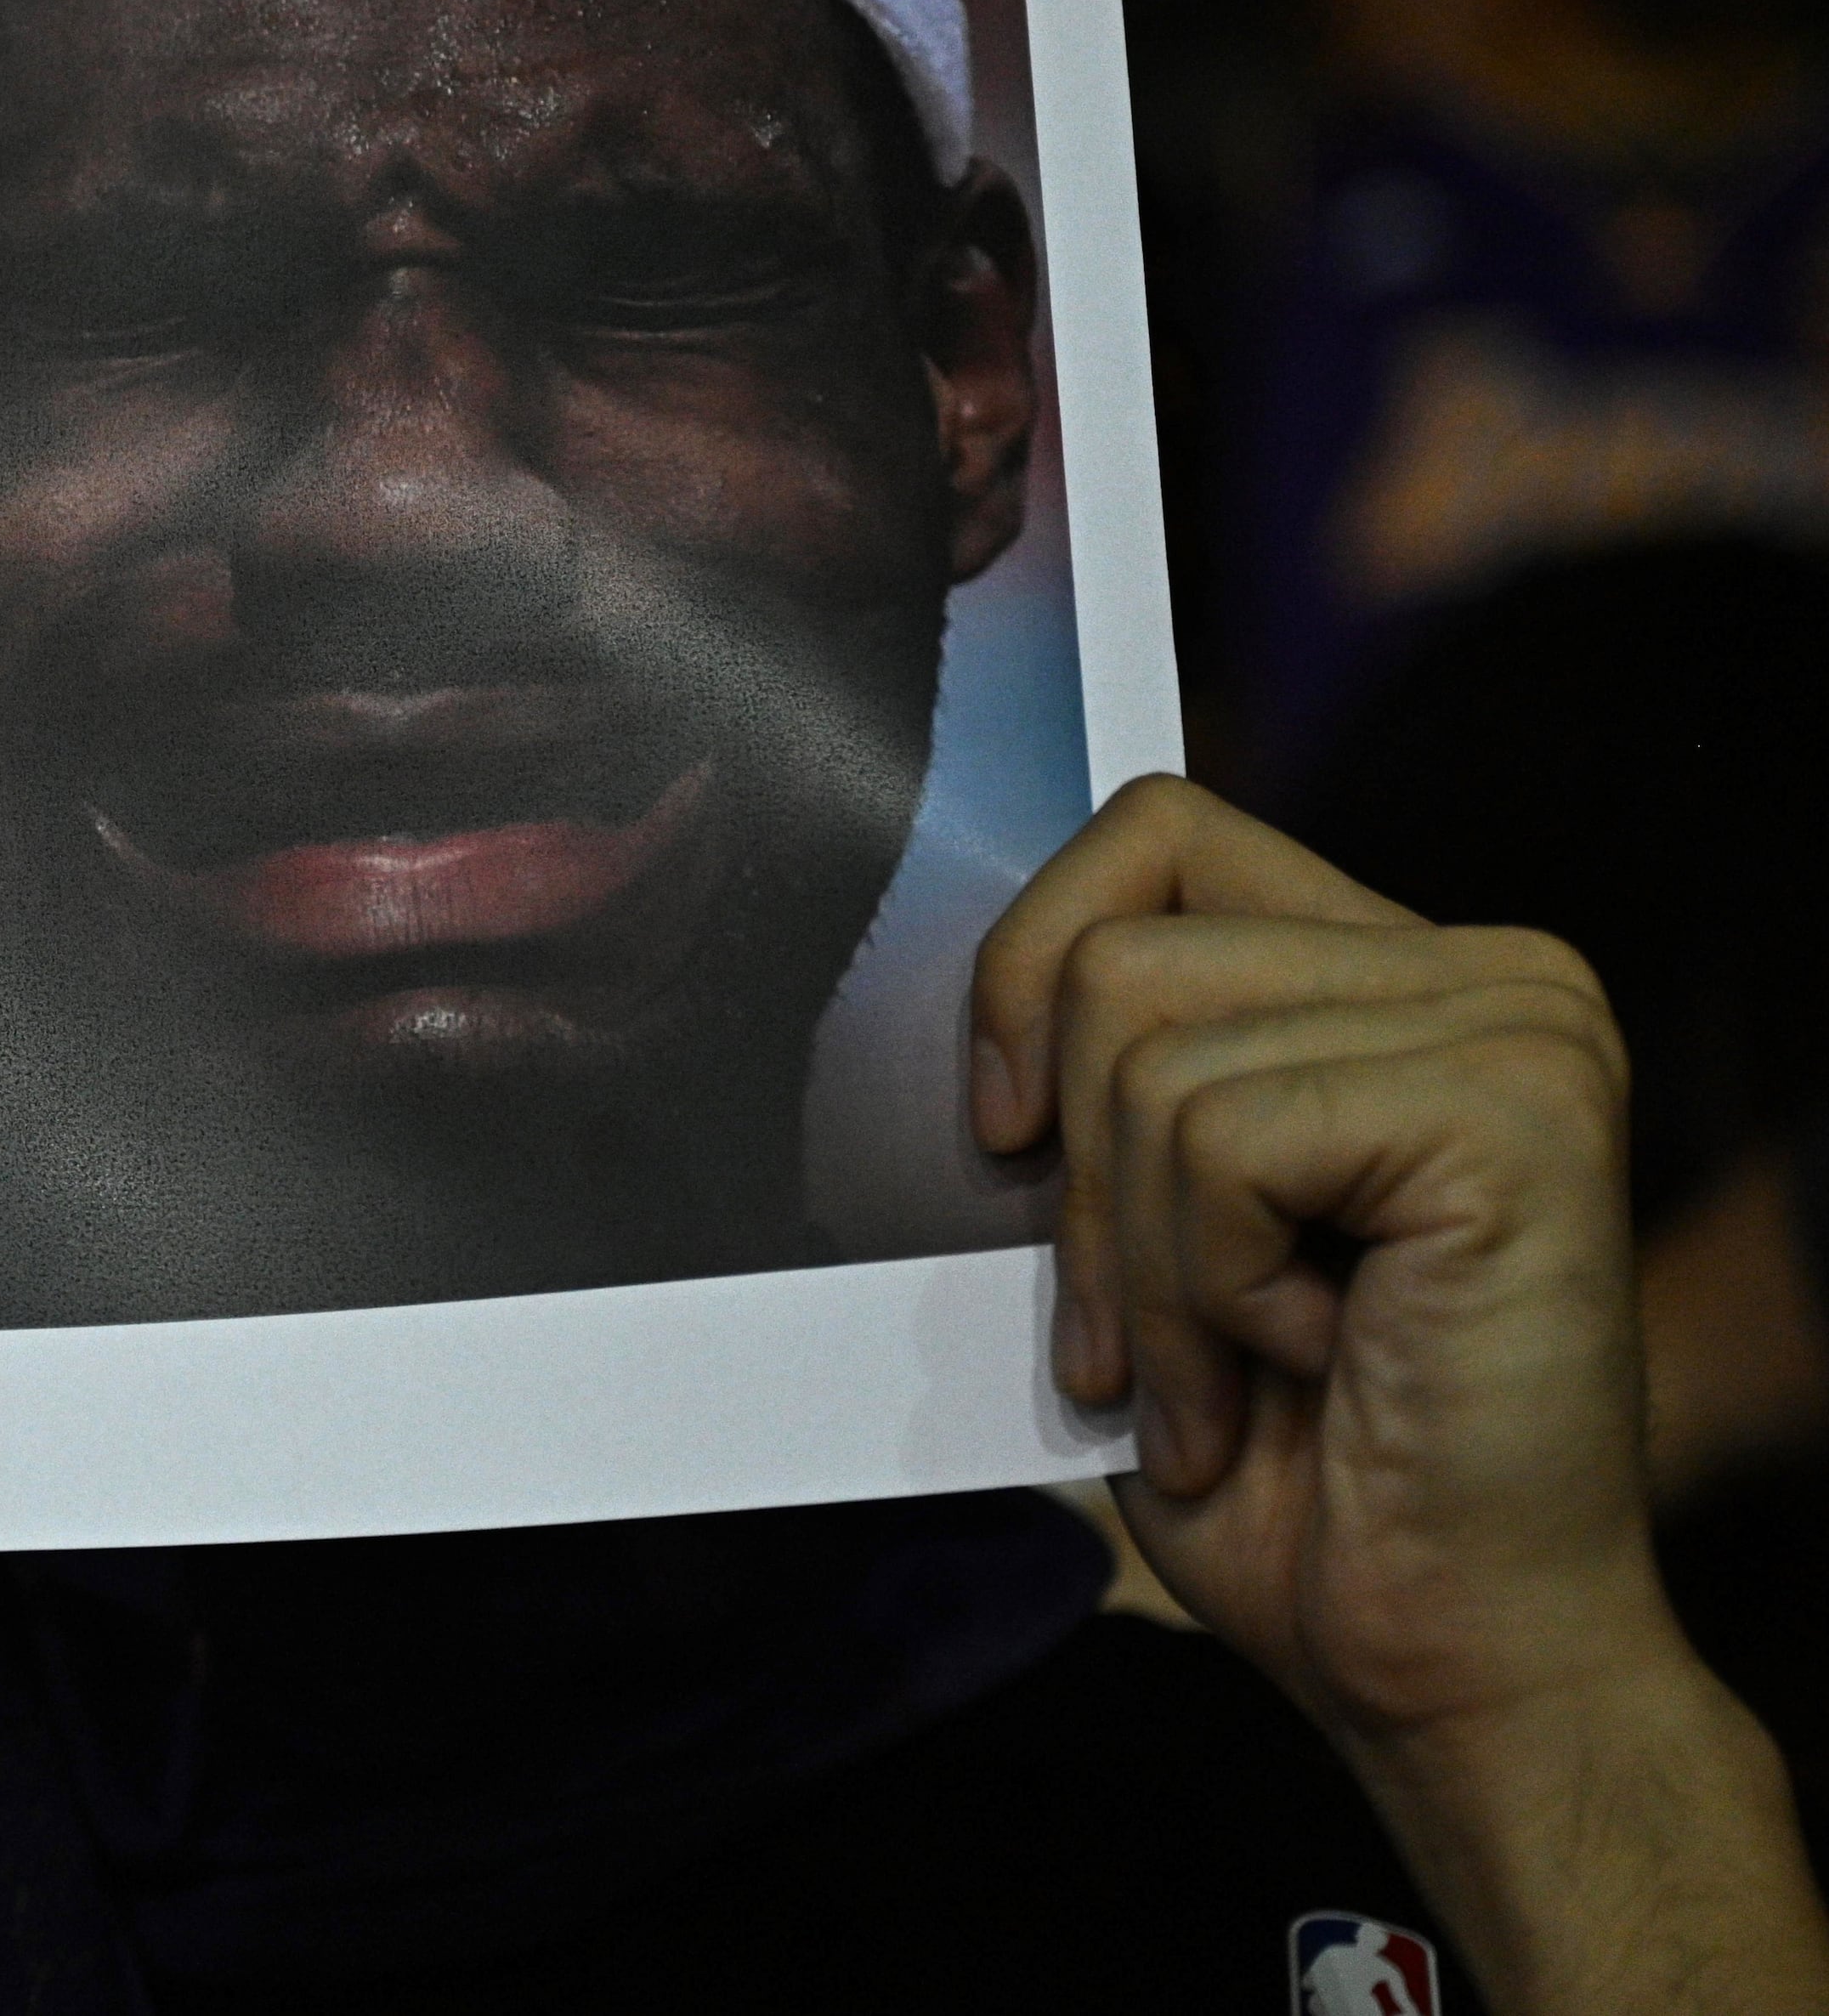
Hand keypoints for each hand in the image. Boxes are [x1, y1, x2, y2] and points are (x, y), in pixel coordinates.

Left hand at [969, 776, 1669, 1754]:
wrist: (1435, 1651)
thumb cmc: (1284, 1459)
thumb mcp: (1150, 1220)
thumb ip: (1100, 1075)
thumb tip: (961, 989)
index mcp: (1398, 972)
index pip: (1152, 831)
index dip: (1030, 969)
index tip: (1003, 1134)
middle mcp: (1488, 973)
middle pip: (1122, 954)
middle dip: (1082, 1180)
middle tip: (1144, 1342)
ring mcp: (1521, 1031)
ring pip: (1152, 1055)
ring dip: (1150, 1264)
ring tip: (1228, 1376)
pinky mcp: (1516, 1112)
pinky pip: (1224, 1138)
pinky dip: (1215, 1290)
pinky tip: (1311, 1368)